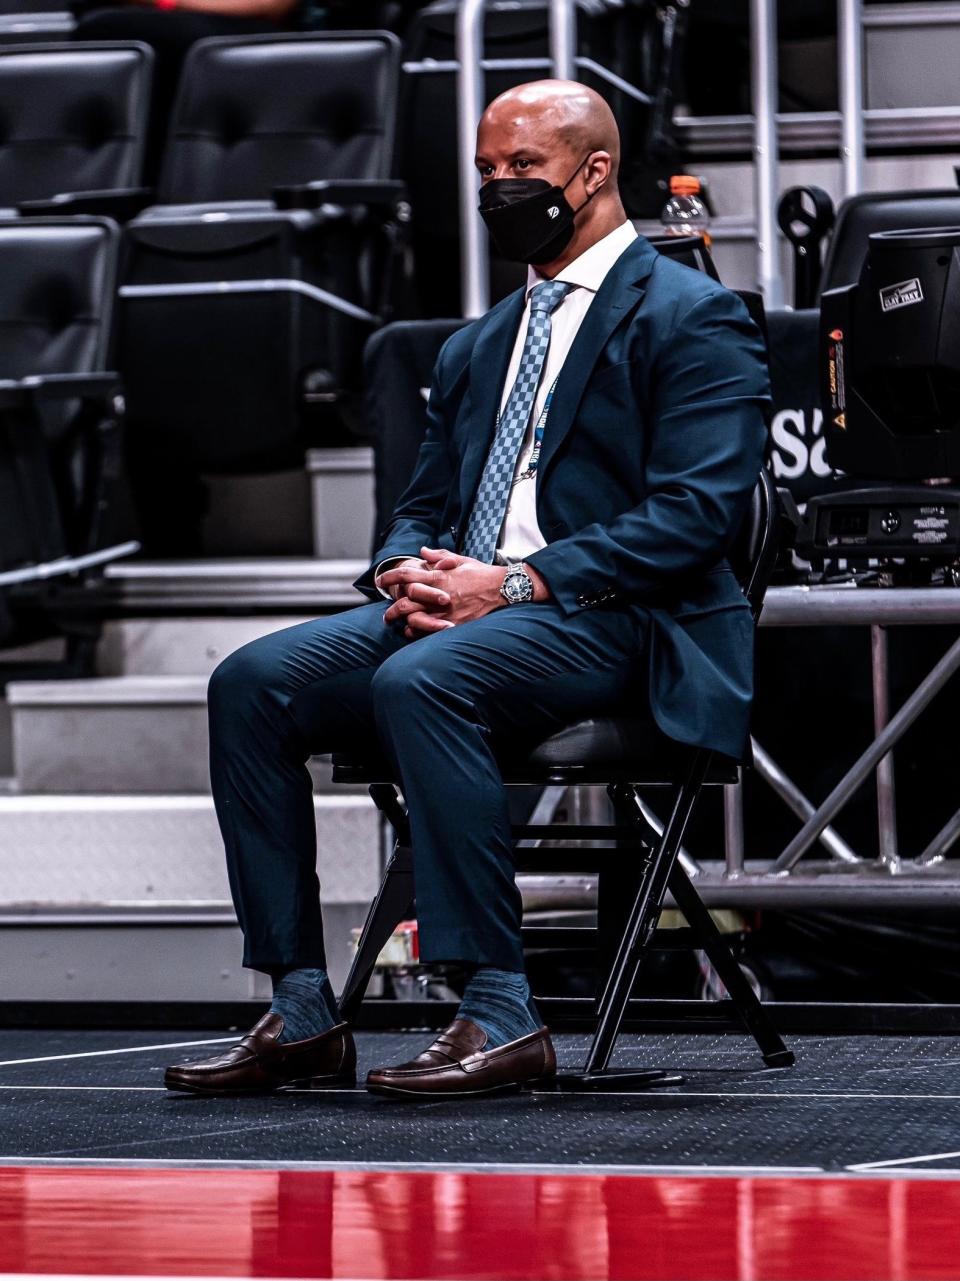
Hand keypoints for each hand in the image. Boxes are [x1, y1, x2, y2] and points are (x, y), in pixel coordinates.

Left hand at [379, 547, 549, 638]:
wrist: (502, 588)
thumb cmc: (482, 574)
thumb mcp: (461, 559)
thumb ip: (439, 556)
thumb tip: (423, 552)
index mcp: (439, 576)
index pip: (406, 575)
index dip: (389, 577)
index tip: (380, 580)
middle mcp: (439, 594)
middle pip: (405, 601)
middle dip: (391, 608)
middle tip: (386, 612)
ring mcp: (446, 611)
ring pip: (414, 619)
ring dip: (402, 622)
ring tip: (397, 624)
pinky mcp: (454, 624)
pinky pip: (429, 631)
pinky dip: (418, 632)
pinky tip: (413, 631)